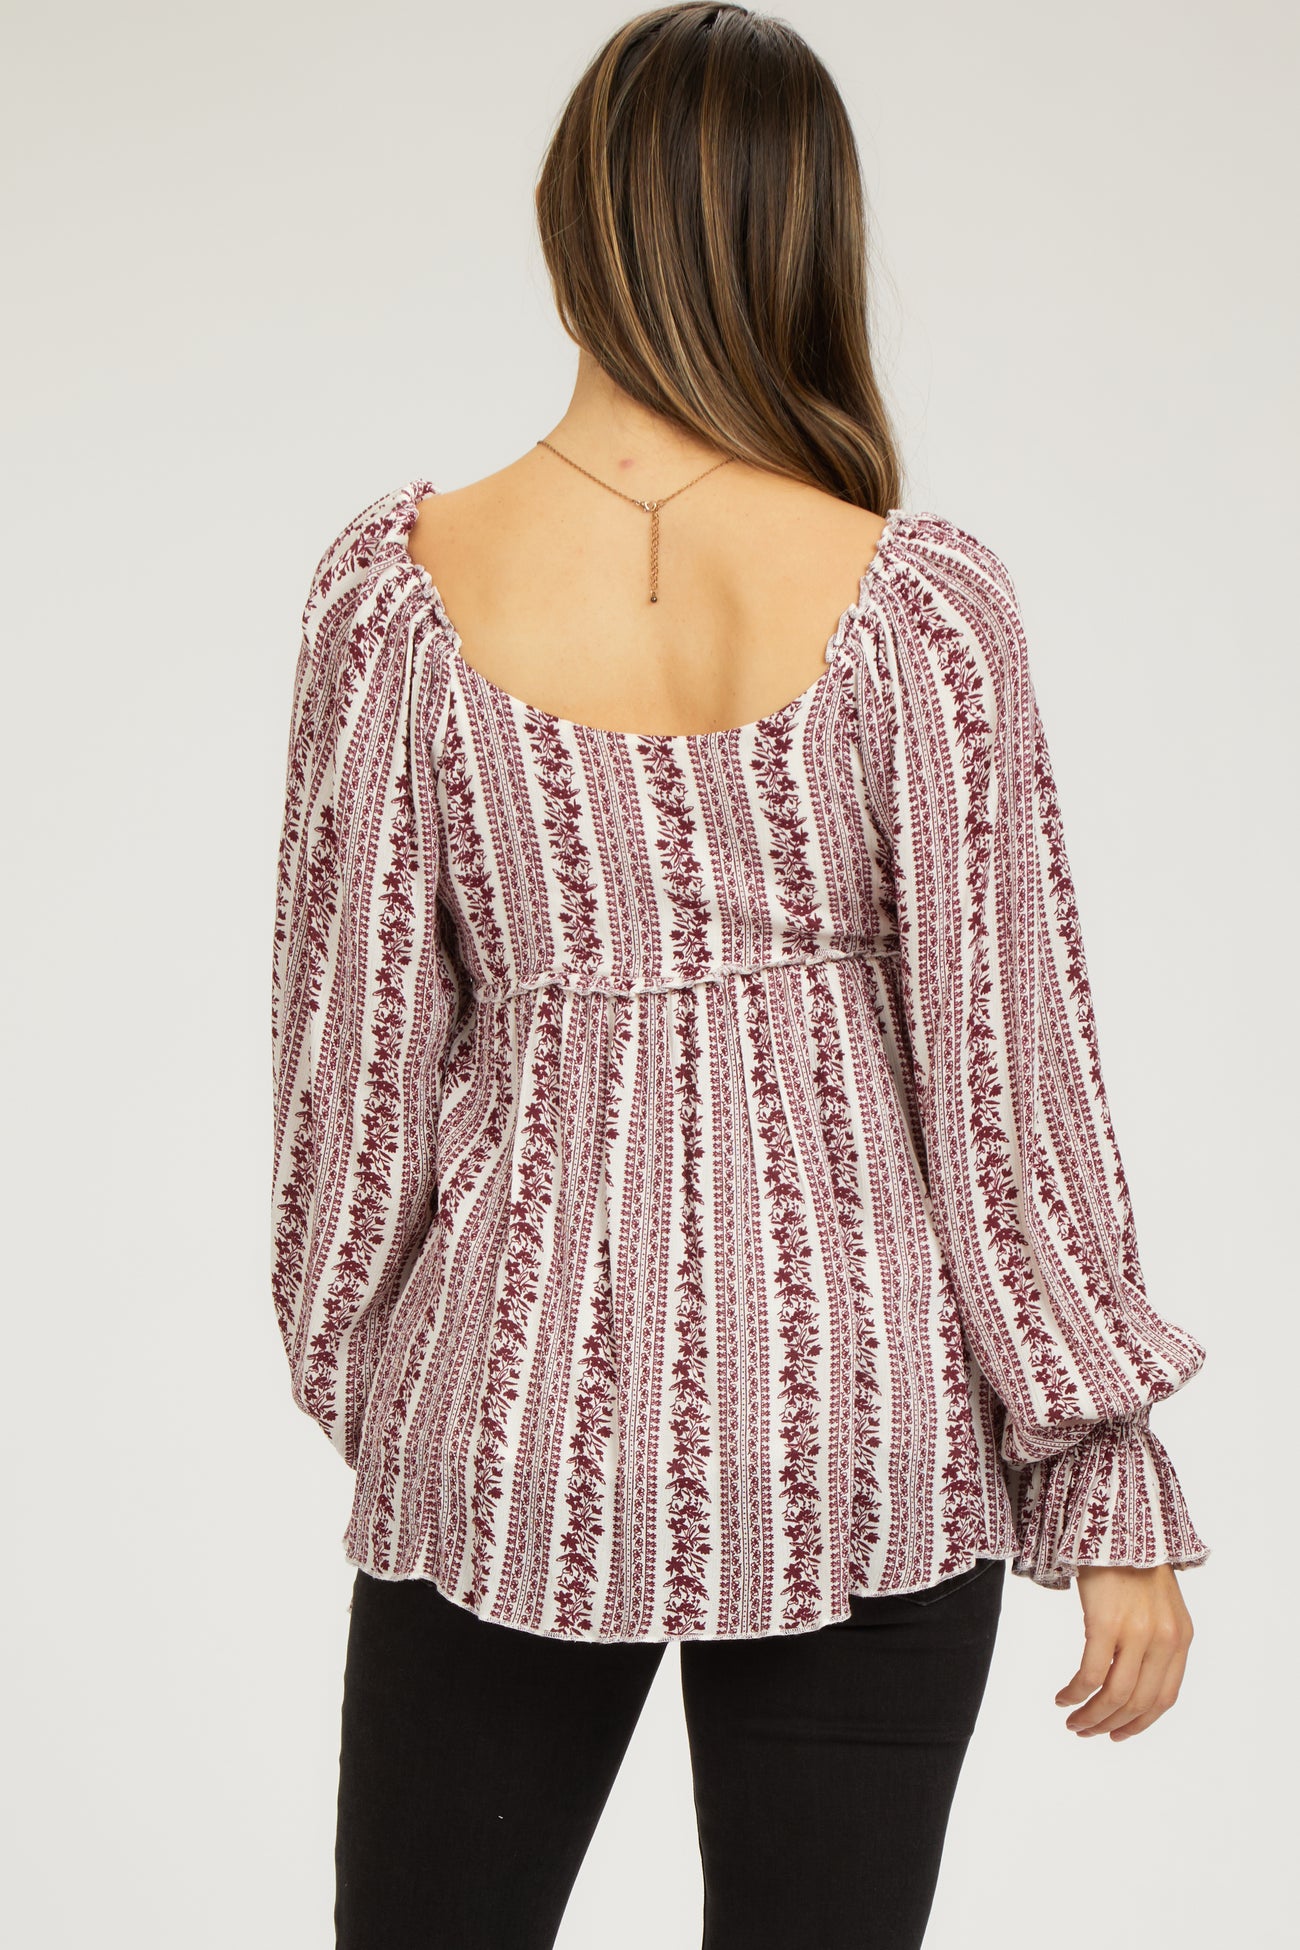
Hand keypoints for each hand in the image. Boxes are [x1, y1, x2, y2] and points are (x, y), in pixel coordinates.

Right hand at [1054, 1564, 1193, 1741]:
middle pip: (1139, 1703)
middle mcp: (1165, 1640)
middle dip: (1110, 1725)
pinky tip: (1063, 1697)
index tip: (1117, 1734)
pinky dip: (1075, 1693)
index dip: (1140, 1724)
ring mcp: (1137, 1632)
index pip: (1164, 1698)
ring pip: (1115, 1696)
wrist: (1121, 1521)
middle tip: (1086, 1732)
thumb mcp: (1157, 1603)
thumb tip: (1130, 1674)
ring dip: (1091, 1716)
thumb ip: (1154, 1639)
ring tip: (1072, 1721)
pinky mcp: (1106, 1622)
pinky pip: (1090, 1675)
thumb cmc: (1132, 1560)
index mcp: (1180, 1638)